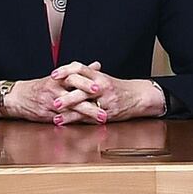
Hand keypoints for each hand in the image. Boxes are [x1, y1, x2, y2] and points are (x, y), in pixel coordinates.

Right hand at [0, 65, 97, 123]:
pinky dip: (76, 121)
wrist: (17, 97)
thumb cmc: (40, 87)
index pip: (73, 77)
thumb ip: (79, 72)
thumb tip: (97, 65)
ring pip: (70, 109)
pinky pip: (63, 118)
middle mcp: (53, 89)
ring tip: (100, 118)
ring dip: (87, 114)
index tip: (100, 86)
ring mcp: (50, 102)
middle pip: (73, 94)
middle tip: (103, 107)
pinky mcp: (46, 114)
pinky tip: (87, 124)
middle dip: (89, 102)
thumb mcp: (59, 76)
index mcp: (57, 78)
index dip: (86, 82)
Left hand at [50, 62, 164, 123]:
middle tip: (53, 102)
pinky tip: (69, 124)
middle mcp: (102, 87)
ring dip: (70, 114)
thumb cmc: (116, 87)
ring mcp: (106, 101)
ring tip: (57, 118)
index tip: (53, 75)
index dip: (66, 71)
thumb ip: (85, 75)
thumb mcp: (101, 77)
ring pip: (86, 107)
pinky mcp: (109, 114)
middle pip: (82, 90)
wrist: (138, 96)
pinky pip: (92, 118)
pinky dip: (79, 122)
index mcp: (98, 75)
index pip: (80, 69)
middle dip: (67, 97)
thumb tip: (65, 73)